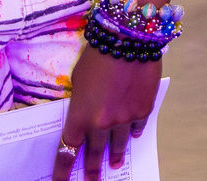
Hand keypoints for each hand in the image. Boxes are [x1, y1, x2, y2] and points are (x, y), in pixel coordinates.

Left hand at [52, 46, 160, 179]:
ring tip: (116, 164)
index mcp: (80, 117)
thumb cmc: (97, 55)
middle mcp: (102, 124)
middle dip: (92, 170)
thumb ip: (81, 102)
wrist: (128, 39)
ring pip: (118, 145)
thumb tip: (87, 113)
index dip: (63, 171)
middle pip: (94, 153)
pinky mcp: (143, 109)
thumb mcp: (79, 81)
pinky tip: (133, 136)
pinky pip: (137, 127)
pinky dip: (133, 132)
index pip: (68, 151)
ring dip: (116, 156)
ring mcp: (125, 119)